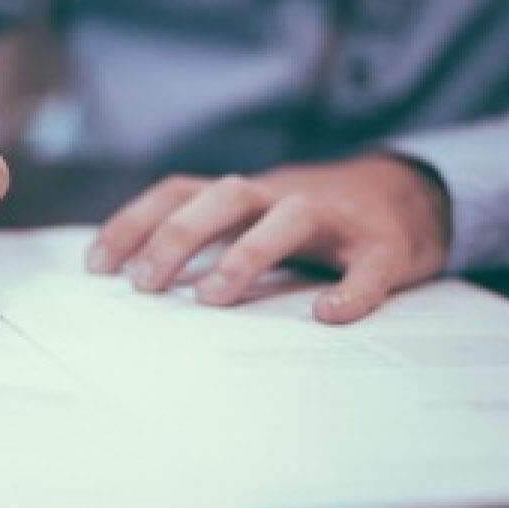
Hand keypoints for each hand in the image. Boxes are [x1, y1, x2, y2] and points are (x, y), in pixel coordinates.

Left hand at [86, 155, 450, 322]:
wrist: (412, 195)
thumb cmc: (315, 220)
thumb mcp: (256, 218)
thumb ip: (210, 239)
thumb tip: (139, 281)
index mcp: (246, 194)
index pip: (180, 192)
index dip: (135, 222)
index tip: (97, 265)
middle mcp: (283, 195)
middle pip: (225, 196)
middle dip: (179, 235)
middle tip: (145, 284)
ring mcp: (336, 218)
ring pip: (289, 218)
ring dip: (247, 253)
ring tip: (213, 298)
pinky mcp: (384, 246)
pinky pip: (368, 266)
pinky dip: (351, 290)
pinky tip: (329, 315)